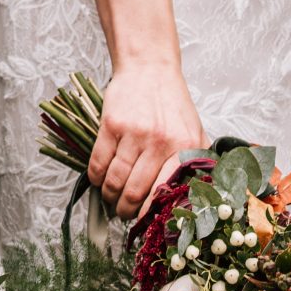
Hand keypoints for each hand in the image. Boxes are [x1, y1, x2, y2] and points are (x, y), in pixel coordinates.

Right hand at [89, 62, 204, 218]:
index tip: (144, 222)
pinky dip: (95, 178)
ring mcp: (134, 133)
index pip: (164, 193)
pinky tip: (99, 180)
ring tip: (110, 198)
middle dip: (125, 210)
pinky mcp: (111, 125)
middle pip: (135, 192)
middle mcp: (160, 142)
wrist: (150, 68)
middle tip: (122, 214)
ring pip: (114, 181)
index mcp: (183, 148)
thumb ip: (194, 161)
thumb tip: (191, 197)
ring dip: (109, 196)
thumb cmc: (171, 103)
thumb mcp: (194, 131)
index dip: (150, 214)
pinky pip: (98, 163)